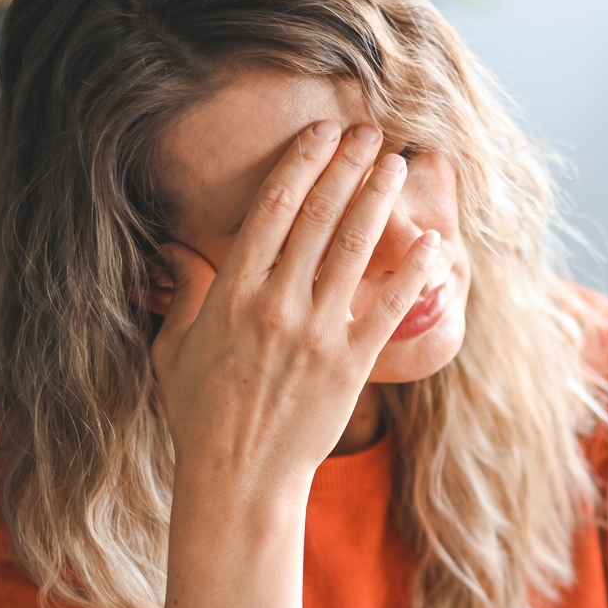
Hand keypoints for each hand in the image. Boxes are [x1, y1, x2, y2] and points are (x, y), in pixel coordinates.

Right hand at [150, 119, 441, 496]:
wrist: (238, 476)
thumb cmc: (202, 412)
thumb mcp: (175, 346)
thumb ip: (184, 291)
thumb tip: (174, 247)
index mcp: (232, 291)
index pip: (274, 208)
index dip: (304, 162)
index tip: (323, 132)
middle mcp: (276, 303)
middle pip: (320, 217)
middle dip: (347, 165)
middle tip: (370, 131)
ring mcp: (316, 333)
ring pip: (355, 250)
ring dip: (378, 201)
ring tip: (396, 165)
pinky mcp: (351, 365)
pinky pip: (388, 309)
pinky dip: (413, 273)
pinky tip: (432, 244)